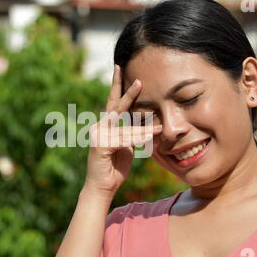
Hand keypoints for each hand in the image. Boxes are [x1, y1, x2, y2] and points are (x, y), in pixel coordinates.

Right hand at [83, 65, 161, 200]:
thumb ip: (131, 133)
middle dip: (128, 92)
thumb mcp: (126, 147)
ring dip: (142, 129)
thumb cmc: (114, 168)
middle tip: (139, 80)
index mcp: (105, 125)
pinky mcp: (100, 145)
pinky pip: (123, 139)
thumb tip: (144, 125)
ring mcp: (98, 135)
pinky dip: (137, 139)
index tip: (120, 69)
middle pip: (115, 105)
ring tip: (158, 127)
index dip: (118, 86)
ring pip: (125, 127)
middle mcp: (99, 126)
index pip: (113, 102)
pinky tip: (149, 138)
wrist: (102, 188)